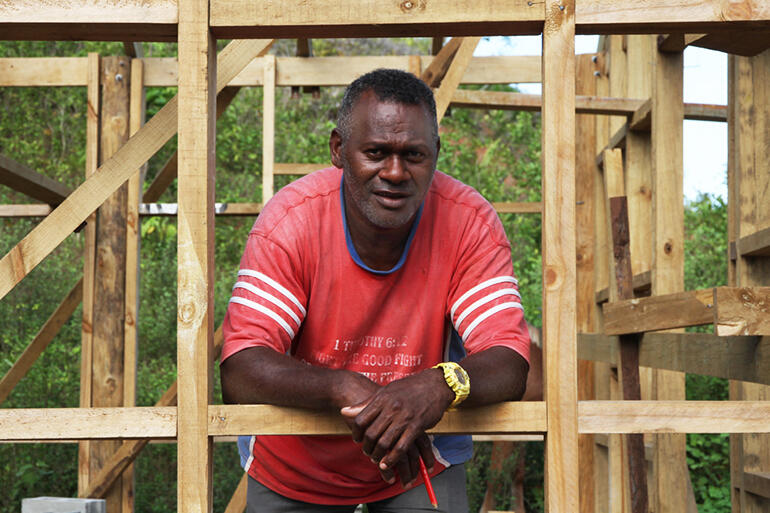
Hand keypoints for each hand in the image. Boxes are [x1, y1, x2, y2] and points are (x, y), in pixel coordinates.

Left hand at [340, 368, 453, 485]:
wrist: (435, 385)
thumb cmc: (409, 388)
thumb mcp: (386, 391)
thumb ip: (366, 403)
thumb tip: (344, 411)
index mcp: (382, 398)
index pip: (361, 420)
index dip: (356, 433)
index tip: (357, 439)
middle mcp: (391, 408)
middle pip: (371, 434)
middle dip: (366, 447)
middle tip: (367, 452)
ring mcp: (404, 418)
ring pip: (384, 443)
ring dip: (377, 455)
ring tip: (376, 459)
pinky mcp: (417, 427)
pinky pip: (401, 447)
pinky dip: (392, 458)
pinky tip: (387, 463)